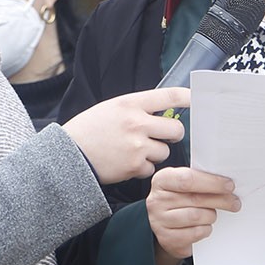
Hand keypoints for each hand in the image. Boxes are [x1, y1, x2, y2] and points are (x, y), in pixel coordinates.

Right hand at [62, 87, 188, 183]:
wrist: (68, 155)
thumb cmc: (88, 130)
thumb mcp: (110, 108)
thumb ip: (136, 109)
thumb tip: (162, 112)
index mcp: (130, 103)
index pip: (168, 96)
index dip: (187, 97)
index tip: (196, 99)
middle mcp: (136, 123)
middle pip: (176, 129)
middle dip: (173, 134)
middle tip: (164, 136)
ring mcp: (137, 146)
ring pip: (165, 151)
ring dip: (155, 153)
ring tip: (134, 151)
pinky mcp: (134, 166)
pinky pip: (151, 168)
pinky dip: (142, 168)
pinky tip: (126, 163)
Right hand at [146, 167, 239, 264]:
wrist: (165, 224)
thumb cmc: (180, 199)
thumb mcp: (185, 185)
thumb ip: (201, 180)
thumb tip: (227, 183)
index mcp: (162, 180)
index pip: (188, 179)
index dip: (212, 182)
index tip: (229, 185)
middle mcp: (157, 200)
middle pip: (196, 199)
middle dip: (221, 200)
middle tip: (235, 202)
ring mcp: (159, 221)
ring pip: (197, 216)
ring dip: (211, 216)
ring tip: (213, 215)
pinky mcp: (167, 238)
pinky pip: (195, 233)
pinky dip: (205, 229)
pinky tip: (205, 226)